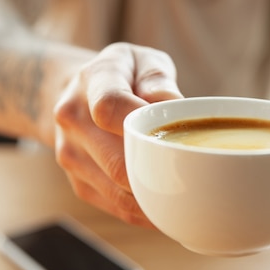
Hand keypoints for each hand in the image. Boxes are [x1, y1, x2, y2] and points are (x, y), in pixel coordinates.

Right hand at [53, 43, 182, 226]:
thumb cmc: (122, 74)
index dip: (144, 124)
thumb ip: (157, 77)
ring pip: (118, 191)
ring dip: (155, 198)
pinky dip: (145, 210)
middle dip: (160, 171)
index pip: (110, 107)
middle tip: (198, 174)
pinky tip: (168, 204)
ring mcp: (71, 155)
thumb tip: (174, 104)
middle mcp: (72, 119)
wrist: (75, 92)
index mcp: (91, 80)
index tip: (173, 131)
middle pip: (118, 161)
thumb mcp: (142, 60)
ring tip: (189, 195)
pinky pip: (115, 205)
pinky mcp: (78, 182)